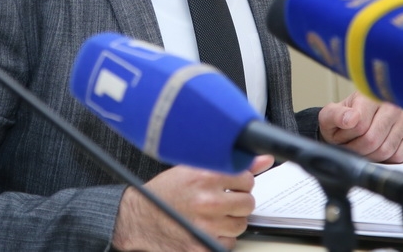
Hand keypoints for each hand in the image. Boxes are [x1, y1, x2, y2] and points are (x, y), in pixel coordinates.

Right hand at [112, 154, 274, 250]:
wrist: (139, 218)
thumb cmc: (164, 193)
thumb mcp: (192, 168)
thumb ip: (229, 164)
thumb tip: (263, 160)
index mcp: (205, 176)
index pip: (246, 179)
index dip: (239, 182)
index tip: (230, 184)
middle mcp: (207, 201)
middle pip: (247, 203)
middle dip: (237, 202)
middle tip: (222, 200)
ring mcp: (206, 226)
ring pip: (241, 224)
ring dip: (231, 220)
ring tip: (213, 214)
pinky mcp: (202, 246)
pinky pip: (228, 243)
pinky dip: (220, 237)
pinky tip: (207, 228)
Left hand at [318, 91, 402, 162]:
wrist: (352, 124)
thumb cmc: (342, 120)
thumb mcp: (329, 116)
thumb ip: (335, 115)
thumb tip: (351, 118)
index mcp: (370, 96)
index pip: (360, 126)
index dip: (346, 137)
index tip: (340, 135)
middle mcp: (391, 105)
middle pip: (372, 140)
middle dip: (356, 149)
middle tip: (349, 145)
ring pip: (385, 150)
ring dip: (369, 156)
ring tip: (360, 147)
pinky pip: (398, 156)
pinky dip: (385, 159)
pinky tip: (376, 150)